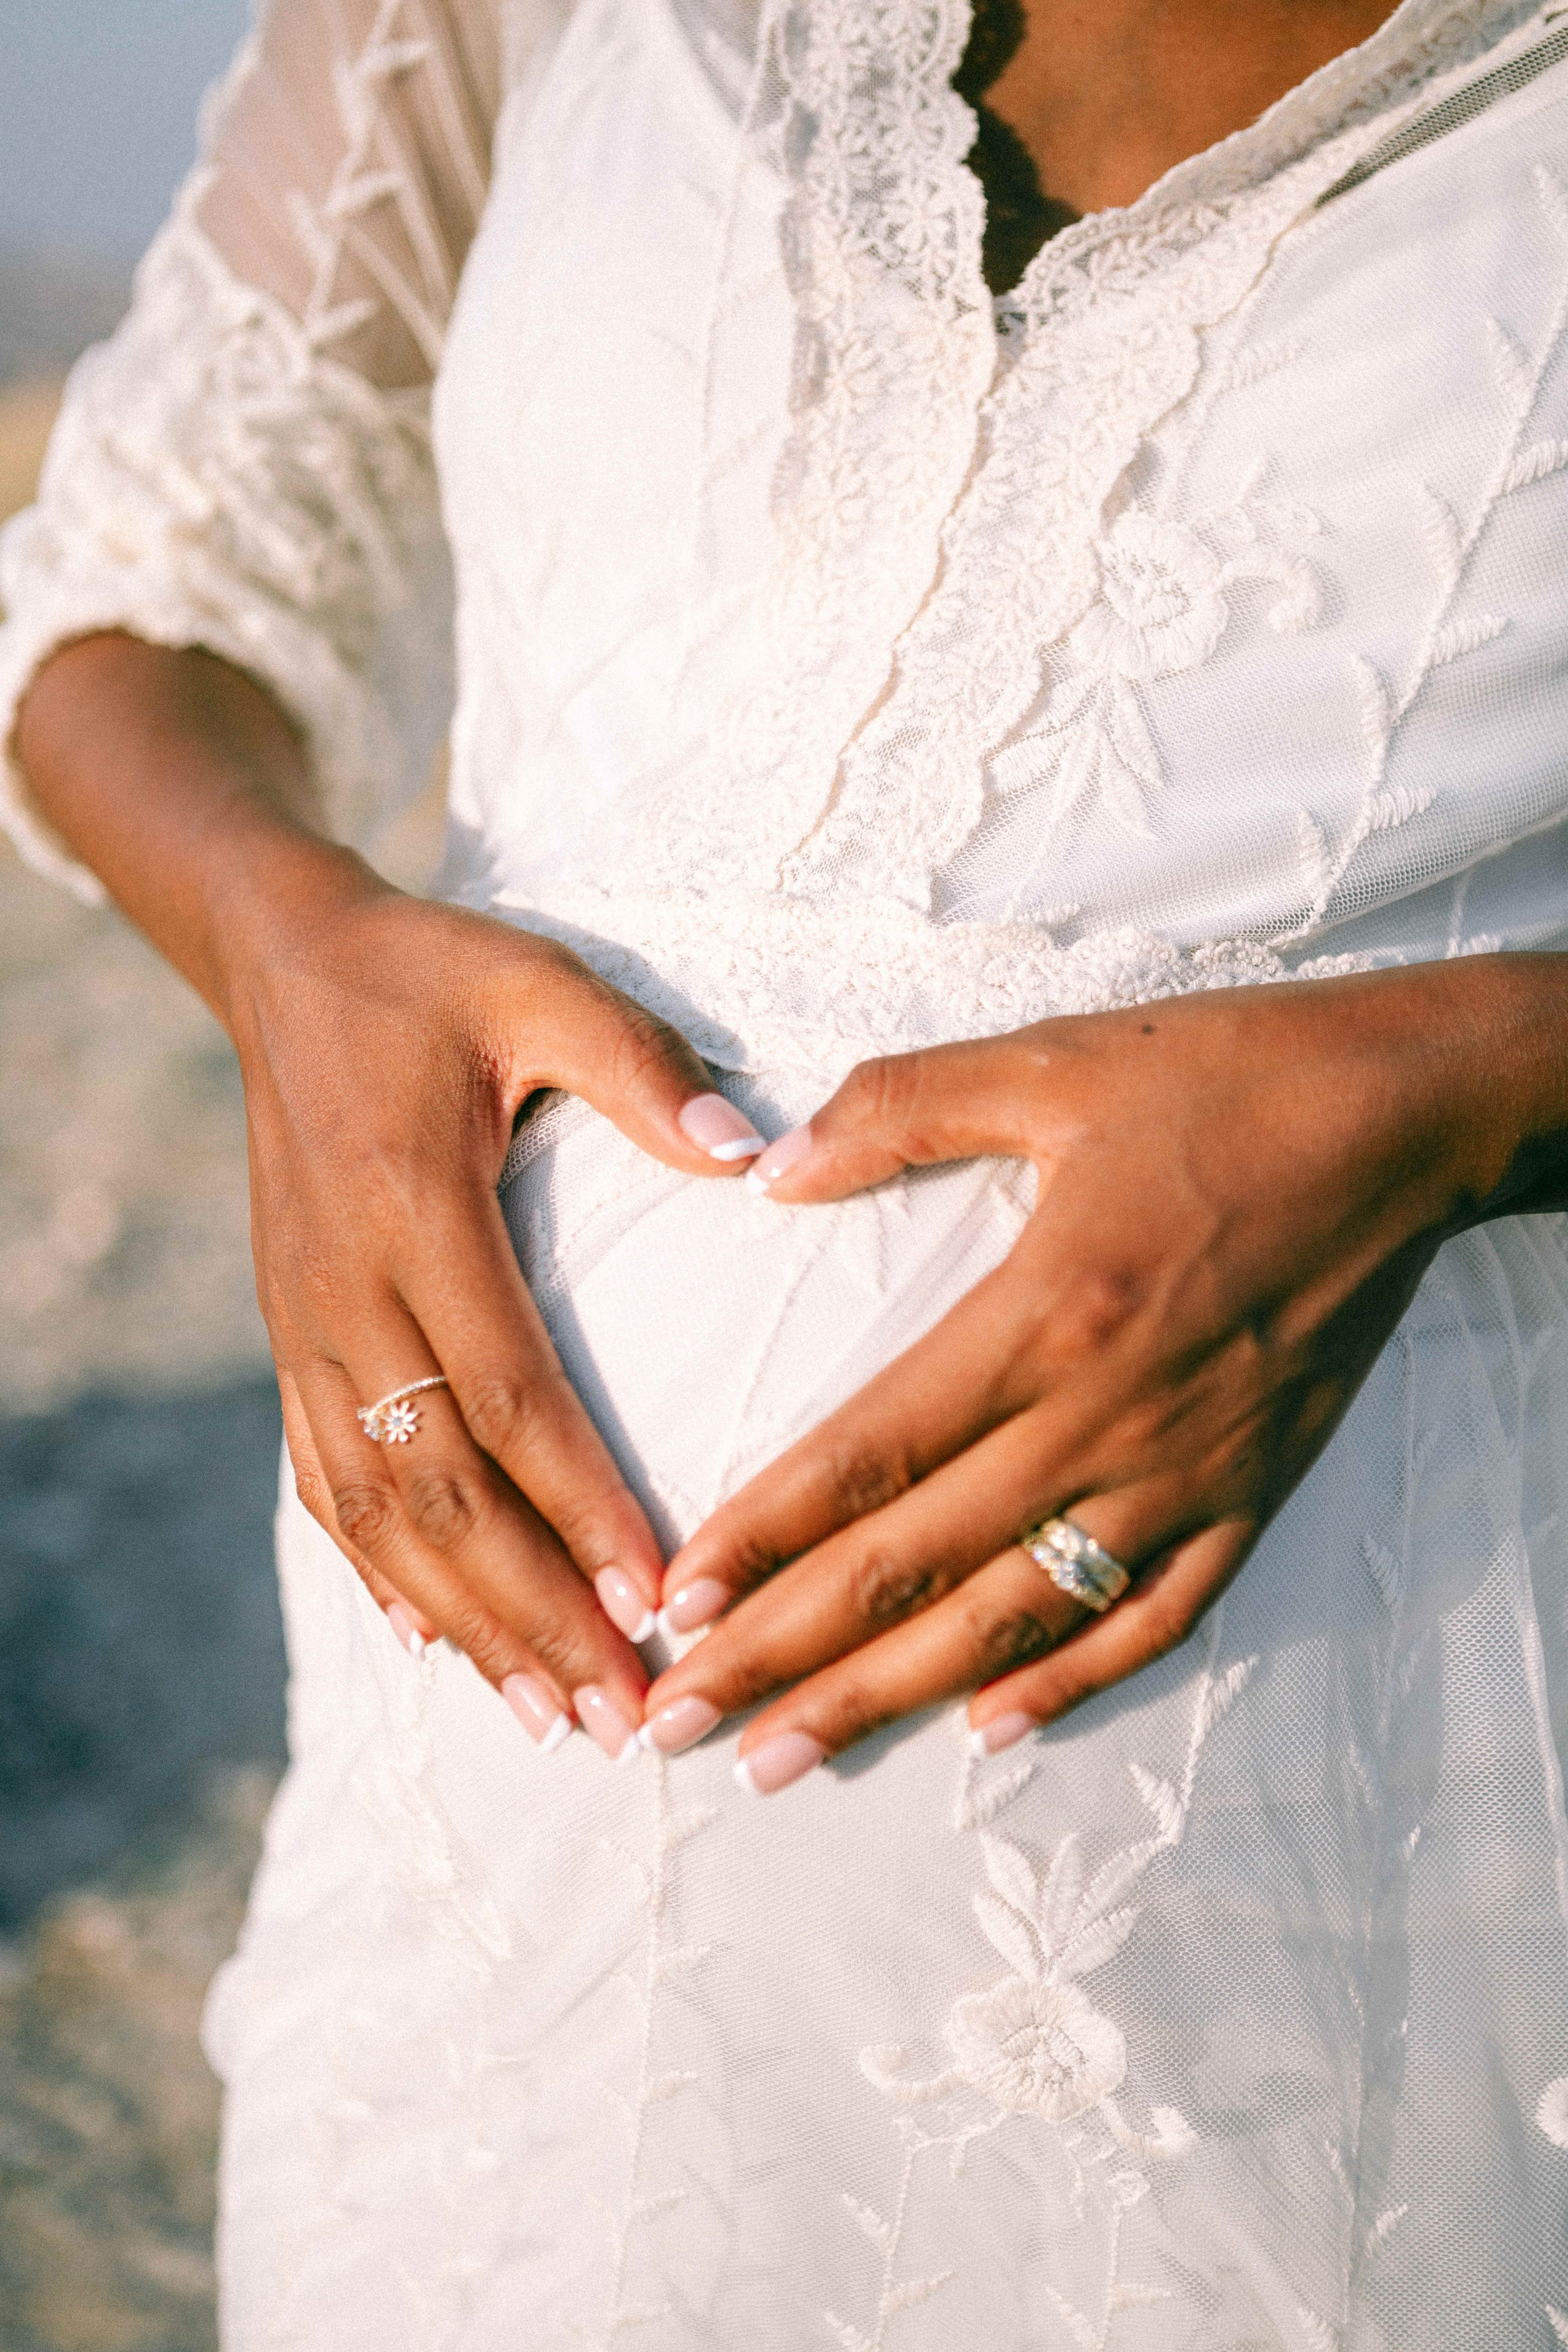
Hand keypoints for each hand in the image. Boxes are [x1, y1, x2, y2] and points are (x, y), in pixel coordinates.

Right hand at [14, 634, 769, 1762]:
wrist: (282, 964)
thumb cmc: (430, 974)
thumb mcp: (538, 984)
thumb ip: (643, 1068)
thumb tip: (757, 1154)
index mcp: (415, 1212)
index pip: (508, 1393)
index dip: (582, 1508)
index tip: (658, 1599)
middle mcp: (346, 1291)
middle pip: (440, 1488)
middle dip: (532, 1612)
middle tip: (621, 1712)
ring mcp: (304, 1325)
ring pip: (376, 1510)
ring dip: (459, 1622)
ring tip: (547, 1715)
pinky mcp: (290, 1336)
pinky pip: (325, 1479)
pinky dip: (376, 1574)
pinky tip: (428, 1645)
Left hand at [637, 963, 1550, 1788]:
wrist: (1407, 1117)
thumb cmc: (1225, 1080)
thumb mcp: (1048, 1063)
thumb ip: (896, 1111)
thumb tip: (768, 1169)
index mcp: (1042, 1313)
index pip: (868, 1455)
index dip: (761, 1538)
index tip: (676, 1605)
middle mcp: (1106, 1417)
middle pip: (915, 1565)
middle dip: (783, 1654)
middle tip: (677, 1724)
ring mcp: (1184, 1472)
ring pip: (1015, 1617)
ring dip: (889, 1697)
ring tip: (786, 1759)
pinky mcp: (1252, 1492)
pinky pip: (1154, 1619)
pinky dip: (1072, 1682)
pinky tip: (989, 1730)